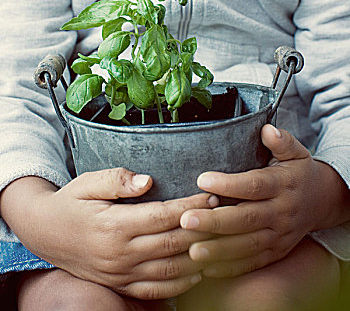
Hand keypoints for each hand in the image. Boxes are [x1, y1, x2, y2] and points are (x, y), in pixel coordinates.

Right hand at [0, 168, 217, 298]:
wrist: (45, 232)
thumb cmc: (71, 203)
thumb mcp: (87, 183)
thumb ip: (117, 180)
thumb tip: (148, 180)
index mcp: (114, 224)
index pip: (163, 215)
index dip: (190, 207)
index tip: (210, 196)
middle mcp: (120, 253)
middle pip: (172, 242)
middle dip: (202, 228)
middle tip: (224, 215)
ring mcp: (120, 273)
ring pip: (170, 270)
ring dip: (199, 257)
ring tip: (219, 242)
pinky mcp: (120, 284)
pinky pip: (156, 290)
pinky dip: (180, 284)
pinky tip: (198, 272)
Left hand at [180, 124, 349, 277]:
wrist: (322, 201)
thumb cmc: (299, 174)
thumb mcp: (296, 153)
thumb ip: (282, 142)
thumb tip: (268, 129)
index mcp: (283, 185)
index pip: (254, 185)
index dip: (228, 184)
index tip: (202, 180)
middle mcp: (282, 212)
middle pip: (247, 218)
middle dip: (215, 221)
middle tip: (186, 220)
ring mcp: (280, 235)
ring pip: (248, 245)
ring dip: (219, 250)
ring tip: (192, 250)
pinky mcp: (277, 251)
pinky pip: (254, 262)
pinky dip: (231, 267)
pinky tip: (208, 268)